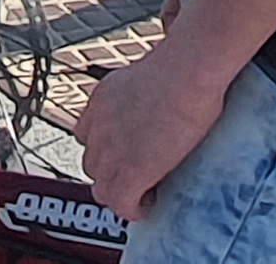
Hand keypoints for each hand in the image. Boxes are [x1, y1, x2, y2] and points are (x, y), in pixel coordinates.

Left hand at [70, 43, 233, 222]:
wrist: (187, 70)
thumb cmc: (184, 64)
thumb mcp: (152, 75)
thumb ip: (145, 94)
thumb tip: (164, 99)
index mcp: (102, 100)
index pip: (87, 135)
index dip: (108, 150)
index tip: (127, 155)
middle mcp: (99, 125)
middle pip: (93, 164)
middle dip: (114, 174)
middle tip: (141, 177)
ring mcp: (111, 149)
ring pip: (102, 188)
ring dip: (123, 193)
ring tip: (147, 192)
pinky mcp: (130, 170)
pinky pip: (120, 203)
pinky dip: (134, 210)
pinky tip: (150, 204)